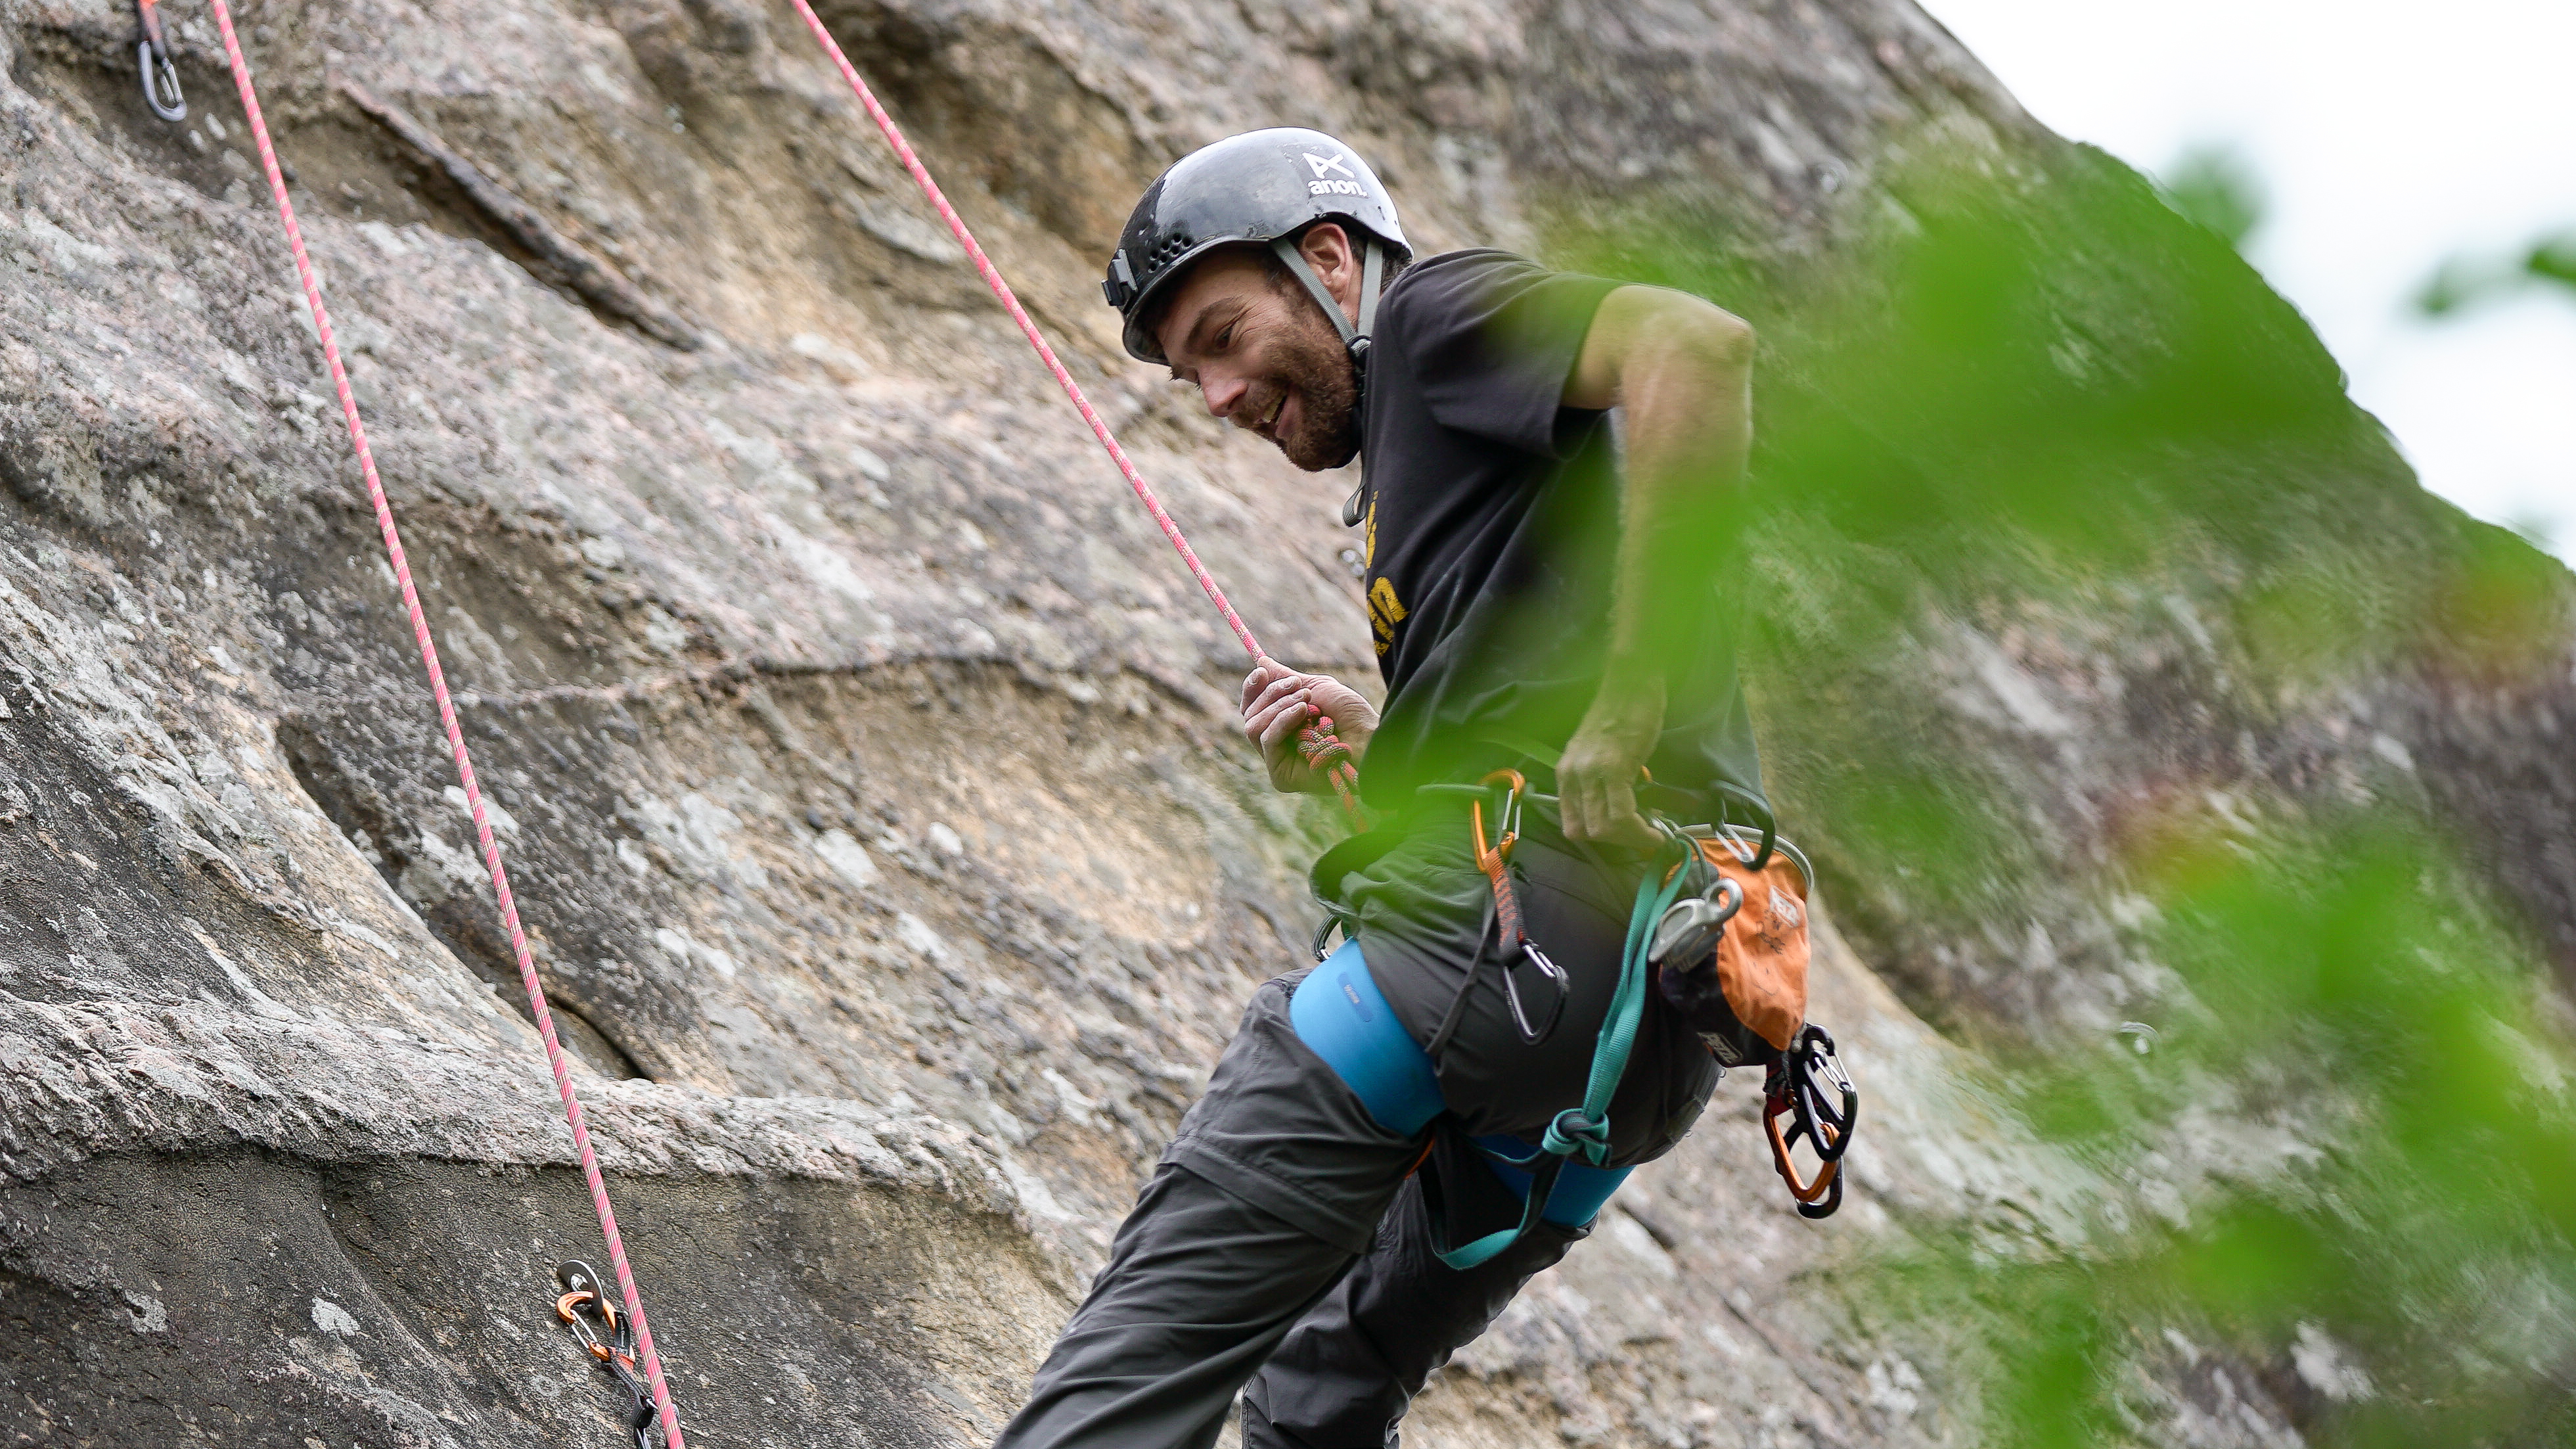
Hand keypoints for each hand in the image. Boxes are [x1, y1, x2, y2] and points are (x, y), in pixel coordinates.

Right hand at [1239, 658, 1378, 794]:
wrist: (1369, 738)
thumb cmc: (1351, 716)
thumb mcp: (1316, 687)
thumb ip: (1285, 678)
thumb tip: (1261, 661)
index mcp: (1282, 727)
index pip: (1252, 708)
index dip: (1252, 689)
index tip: (1260, 671)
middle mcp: (1276, 746)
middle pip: (1250, 715)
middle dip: (1271, 694)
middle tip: (1298, 685)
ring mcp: (1277, 761)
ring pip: (1253, 726)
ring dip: (1278, 706)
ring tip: (1306, 701)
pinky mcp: (1281, 775)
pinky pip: (1267, 740)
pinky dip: (1282, 721)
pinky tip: (1302, 712)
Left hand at [1557, 676, 1665, 849]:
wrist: (1631, 684)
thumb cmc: (1620, 713)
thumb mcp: (1598, 752)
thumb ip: (1601, 781)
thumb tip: (1620, 809)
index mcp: (1565, 772)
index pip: (1572, 824)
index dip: (1599, 838)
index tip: (1623, 837)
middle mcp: (1572, 775)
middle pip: (1586, 832)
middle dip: (1618, 842)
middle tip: (1642, 839)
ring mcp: (1591, 773)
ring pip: (1603, 829)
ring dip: (1631, 840)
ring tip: (1652, 837)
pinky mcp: (1614, 769)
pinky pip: (1621, 815)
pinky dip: (1639, 831)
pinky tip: (1655, 832)